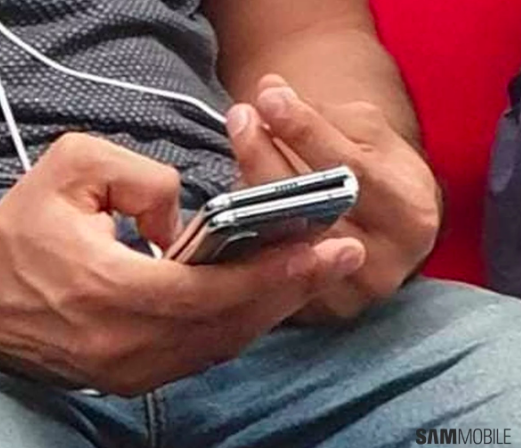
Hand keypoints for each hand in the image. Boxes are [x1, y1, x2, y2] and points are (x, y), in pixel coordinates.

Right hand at [0, 133, 359, 394]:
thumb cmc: (20, 230)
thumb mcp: (71, 170)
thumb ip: (143, 180)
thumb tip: (186, 220)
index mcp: (108, 291)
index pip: (209, 290)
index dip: (269, 273)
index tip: (319, 249)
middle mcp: (126, 343)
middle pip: (230, 322)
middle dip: (293, 289)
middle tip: (343, 257)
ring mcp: (133, 368)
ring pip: (225, 342)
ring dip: (276, 307)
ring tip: (317, 271)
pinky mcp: (136, 374)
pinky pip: (206, 351)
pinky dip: (246, 323)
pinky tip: (273, 295)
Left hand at [226, 75, 440, 321]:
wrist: (386, 228)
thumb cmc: (380, 175)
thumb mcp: (370, 138)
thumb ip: (323, 115)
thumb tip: (270, 87)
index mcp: (409, 217)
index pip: (351, 172)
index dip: (307, 132)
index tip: (270, 97)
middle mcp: (381, 262)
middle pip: (311, 209)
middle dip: (267, 156)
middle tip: (241, 116)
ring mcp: (345, 293)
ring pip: (282, 237)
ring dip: (250, 188)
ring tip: (238, 142)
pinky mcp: (315, 309)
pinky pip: (269, 263)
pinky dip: (249, 226)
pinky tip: (236, 190)